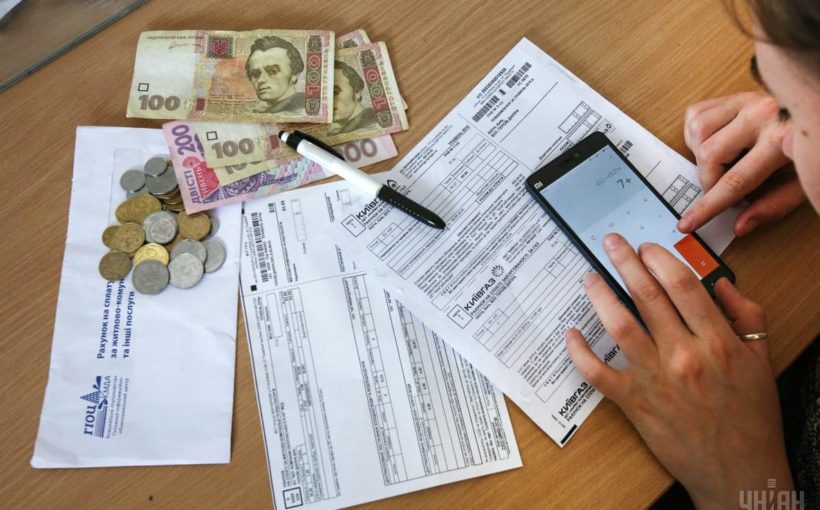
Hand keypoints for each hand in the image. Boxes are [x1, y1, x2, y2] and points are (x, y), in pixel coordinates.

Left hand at [566, 234, 792, 508]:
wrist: (739, 470)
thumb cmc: (751, 415)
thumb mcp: (762, 359)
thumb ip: (746, 315)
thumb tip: (721, 282)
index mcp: (716, 340)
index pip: (682, 285)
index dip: (659, 258)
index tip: (645, 246)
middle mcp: (683, 354)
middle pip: (647, 296)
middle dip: (625, 262)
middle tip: (610, 242)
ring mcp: (654, 378)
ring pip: (618, 325)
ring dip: (599, 295)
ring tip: (589, 276)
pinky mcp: (633, 402)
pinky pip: (597, 372)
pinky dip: (579, 351)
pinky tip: (571, 333)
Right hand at [679, 92, 804, 235]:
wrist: (817, 113)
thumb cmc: (810, 149)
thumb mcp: (801, 182)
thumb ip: (773, 205)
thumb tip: (740, 226)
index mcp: (780, 139)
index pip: (735, 181)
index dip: (709, 207)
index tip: (689, 223)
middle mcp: (760, 115)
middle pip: (710, 155)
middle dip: (707, 180)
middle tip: (717, 188)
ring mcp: (745, 101)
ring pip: (698, 132)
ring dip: (700, 154)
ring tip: (720, 161)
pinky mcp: (733, 96)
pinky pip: (695, 115)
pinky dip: (697, 134)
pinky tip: (715, 141)